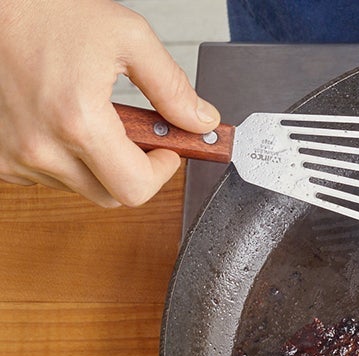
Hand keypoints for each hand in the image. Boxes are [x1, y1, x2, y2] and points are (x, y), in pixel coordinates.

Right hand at [0, 0, 219, 206]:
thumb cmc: (47, 11)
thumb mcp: (129, 38)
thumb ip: (172, 87)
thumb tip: (200, 121)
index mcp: (77, 122)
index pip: (134, 189)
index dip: (161, 173)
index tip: (167, 151)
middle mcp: (40, 147)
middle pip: (110, 195)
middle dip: (133, 169)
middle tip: (137, 133)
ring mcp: (14, 155)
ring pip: (79, 186)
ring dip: (96, 162)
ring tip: (92, 115)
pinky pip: (47, 175)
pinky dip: (64, 157)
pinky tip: (63, 121)